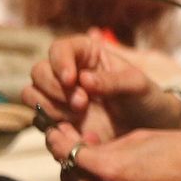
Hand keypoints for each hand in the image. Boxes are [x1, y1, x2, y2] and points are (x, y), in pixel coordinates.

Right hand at [22, 29, 180, 143]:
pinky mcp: (58, 121)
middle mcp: (68, 74)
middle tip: (82, 104)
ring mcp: (60, 98)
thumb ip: (113, 81)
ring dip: (51, 106)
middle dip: (55, 89)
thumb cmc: (146, 98)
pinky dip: (54, 127)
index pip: (59, 49)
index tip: (71, 80)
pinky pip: (40, 121)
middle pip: (39, 72)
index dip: (59, 62)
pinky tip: (78, 132)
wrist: (148, 129)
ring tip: (81, 115)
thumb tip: (84, 79)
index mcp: (87, 55)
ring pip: (32, 95)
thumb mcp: (137, 85)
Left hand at [51, 128, 180, 180]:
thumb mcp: (143, 137)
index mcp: (113, 169)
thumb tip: (88, 149)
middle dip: (71, 162)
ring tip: (111, 164)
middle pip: (72, 179)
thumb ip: (110, 146)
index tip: (57, 133)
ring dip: (94, 179)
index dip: (59, 143)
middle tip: (75, 146)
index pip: (70, 156)